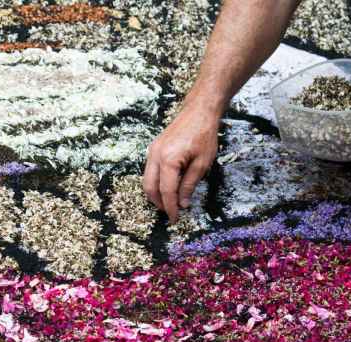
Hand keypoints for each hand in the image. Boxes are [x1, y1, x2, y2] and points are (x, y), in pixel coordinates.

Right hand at [143, 104, 218, 222]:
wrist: (199, 112)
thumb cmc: (204, 135)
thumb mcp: (202, 164)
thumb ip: (190, 185)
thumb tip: (182, 203)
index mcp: (168, 160)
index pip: (166, 191)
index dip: (170, 207)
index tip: (175, 219)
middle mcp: (155, 155)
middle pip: (150, 188)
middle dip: (159, 203)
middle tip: (172, 213)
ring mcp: (152, 151)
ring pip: (147, 180)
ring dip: (156, 194)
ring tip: (169, 203)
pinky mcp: (154, 148)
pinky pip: (149, 171)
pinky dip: (156, 182)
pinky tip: (167, 187)